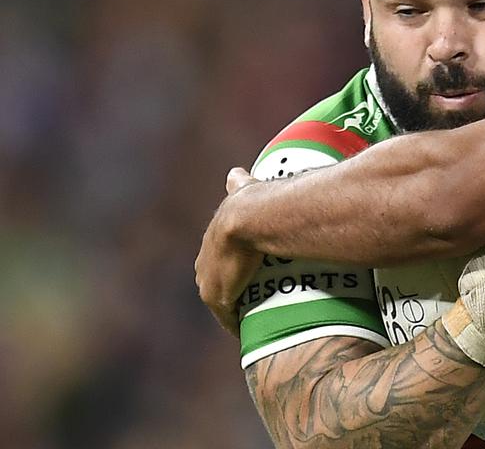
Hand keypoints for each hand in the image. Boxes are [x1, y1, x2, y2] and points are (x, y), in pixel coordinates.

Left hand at [194, 167, 264, 335]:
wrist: (250, 217)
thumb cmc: (253, 202)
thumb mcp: (242, 192)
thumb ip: (238, 184)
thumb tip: (234, 172)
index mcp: (210, 244)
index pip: (216, 262)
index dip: (230, 269)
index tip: (245, 276)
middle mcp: (204, 266)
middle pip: (216, 284)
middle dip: (231, 291)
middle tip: (256, 297)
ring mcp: (210, 284)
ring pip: (223, 302)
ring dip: (236, 309)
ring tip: (260, 316)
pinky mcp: (220, 299)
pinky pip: (229, 318)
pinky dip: (239, 325)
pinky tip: (252, 333)